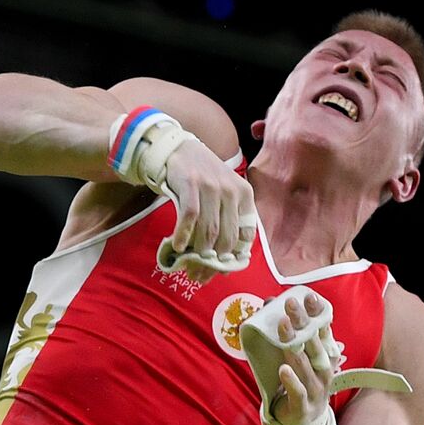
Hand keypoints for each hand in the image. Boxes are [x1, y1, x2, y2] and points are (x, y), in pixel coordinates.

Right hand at [162, 138, 257, 284]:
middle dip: (214, 261)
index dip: (234, 256)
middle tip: (201, 275)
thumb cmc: (202, 177)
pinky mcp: (191, 184)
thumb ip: (229, 218)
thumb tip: (227, 256)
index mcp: (244, 194)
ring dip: (198, 253)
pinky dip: (183, 235)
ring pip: (209, 230)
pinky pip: (190, 217)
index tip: (222, 270)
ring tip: (189, 266)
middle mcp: (231, 190)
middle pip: (226, 236)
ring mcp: (211, 187)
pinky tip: (178, 247)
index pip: (245, 234)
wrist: (179, 149)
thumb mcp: (224, 193)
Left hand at [270, 292, 339, 424]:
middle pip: (313, 343)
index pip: (323, 331)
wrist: (302, 421)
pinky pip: (298, 391)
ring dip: (293, 345)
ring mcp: (315, 388)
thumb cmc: (299, 382)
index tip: (309, 296)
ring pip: (304, 364)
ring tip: (282, 326)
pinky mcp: (303, 405)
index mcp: (324, 356)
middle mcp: (323, 370)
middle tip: (290, 303)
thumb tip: (269, 303)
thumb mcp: (296, 358)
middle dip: (302, 322)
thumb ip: (287, 334)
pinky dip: (291, 380)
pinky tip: (283, 369)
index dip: (317, 314)